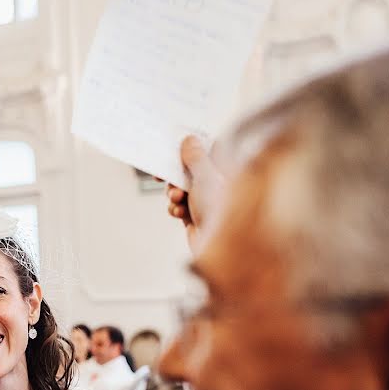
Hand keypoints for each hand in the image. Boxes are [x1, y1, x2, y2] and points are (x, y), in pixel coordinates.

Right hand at [166, 135, 225, 252]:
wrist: (224, 249)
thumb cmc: (223, 211)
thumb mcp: (206, 176)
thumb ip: (195, 156)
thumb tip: (190, 140)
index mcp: (226, 168)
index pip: (206, 149)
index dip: (188, 147)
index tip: (173, 147)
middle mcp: (218, 182)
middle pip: (189, 170)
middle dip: (175, 175)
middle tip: (161, 175)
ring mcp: (207, 200)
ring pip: (182, 188)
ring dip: (174, 192)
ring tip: (177, 198)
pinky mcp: (197, 216)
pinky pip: (180, 206)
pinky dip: (176, 208)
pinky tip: (180, 212)